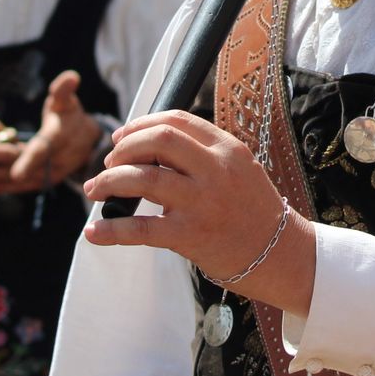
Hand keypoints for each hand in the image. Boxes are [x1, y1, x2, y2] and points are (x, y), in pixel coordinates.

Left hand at [0, 70, 105, 194]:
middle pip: (20, 161)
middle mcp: (54, 160)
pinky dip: (2, 187)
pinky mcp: (41, 179)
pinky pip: (21, 186)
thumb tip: (71, 77)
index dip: (30, 162)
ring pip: (18, 177)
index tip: (16, 174)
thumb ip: (64, 90)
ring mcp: (48, 173)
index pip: (43, 150)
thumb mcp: (69, 101)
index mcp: (59, 138)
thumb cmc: (72, 117)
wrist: (88, 142)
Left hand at [81, 109, 315, 315]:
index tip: (121, 138)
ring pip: (143, 178)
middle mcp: (215, 170)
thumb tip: (150, 145)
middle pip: (158, 140)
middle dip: (124, 149)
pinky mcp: (191, 236)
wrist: (280, 254)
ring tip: (96, 190)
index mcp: (227, 149)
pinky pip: (141, 229)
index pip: (176, 120)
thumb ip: (202, 154)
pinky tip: (94, 233)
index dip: (141, 124)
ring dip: (110, 182)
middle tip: (109, 163)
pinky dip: (112, 230)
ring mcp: (203, 202)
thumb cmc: (253, 211)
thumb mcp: (238, 169)